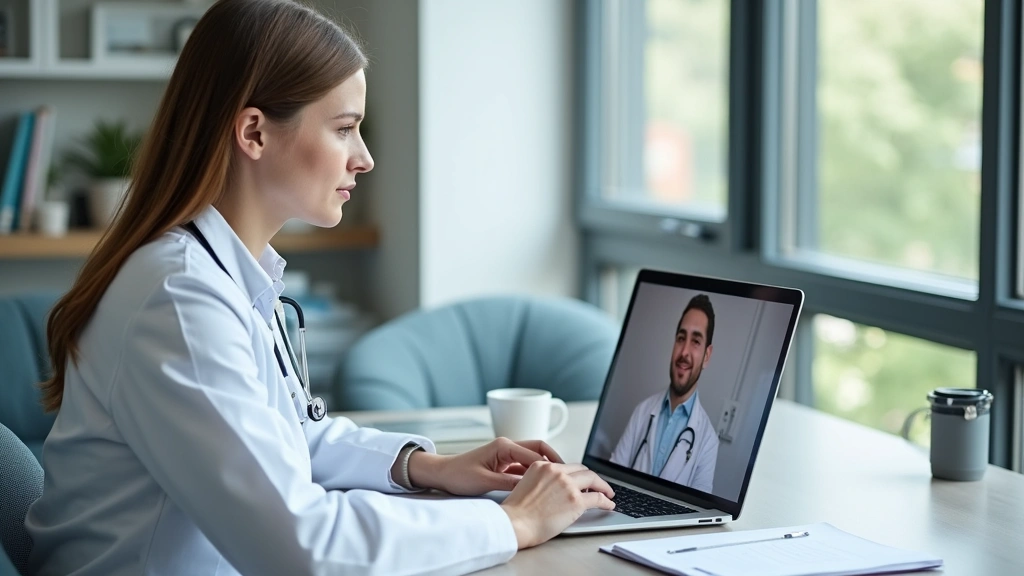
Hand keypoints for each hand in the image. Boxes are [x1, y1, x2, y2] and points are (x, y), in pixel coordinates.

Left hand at [407, 437, 563, 495]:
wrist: (442, 474)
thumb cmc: (458, 475)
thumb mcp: (484, 482)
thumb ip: (508, 483)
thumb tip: (530, 487)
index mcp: (503, 446)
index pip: (534, 453)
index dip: (551, 465)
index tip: (564, 475)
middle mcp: (507, 446)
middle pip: (539, 449)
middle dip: (555, 461)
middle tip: (568, 474)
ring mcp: (506, 454)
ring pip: (533, 457)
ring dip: (546, 468)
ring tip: (559, 480)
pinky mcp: (503, 463)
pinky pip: (524, 466)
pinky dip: (534, 474)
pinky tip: (542, 485)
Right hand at [499, 462, 614, 548]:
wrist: (514, 523)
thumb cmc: (516, 512)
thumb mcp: (525, 485)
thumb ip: (541, 482)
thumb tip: (555, 491)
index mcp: (542, 466)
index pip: (566, 466)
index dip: (576, 474)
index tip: (581, 480)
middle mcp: (556, 471)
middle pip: (582, 470)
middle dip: (591, 478)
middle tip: (597, 485)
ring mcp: (567, 485)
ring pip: (592, 480)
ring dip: (603, 487)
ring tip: (607, 493)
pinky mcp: (576, 500)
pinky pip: (597, 498)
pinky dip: (606, 501)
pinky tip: (608, 504)